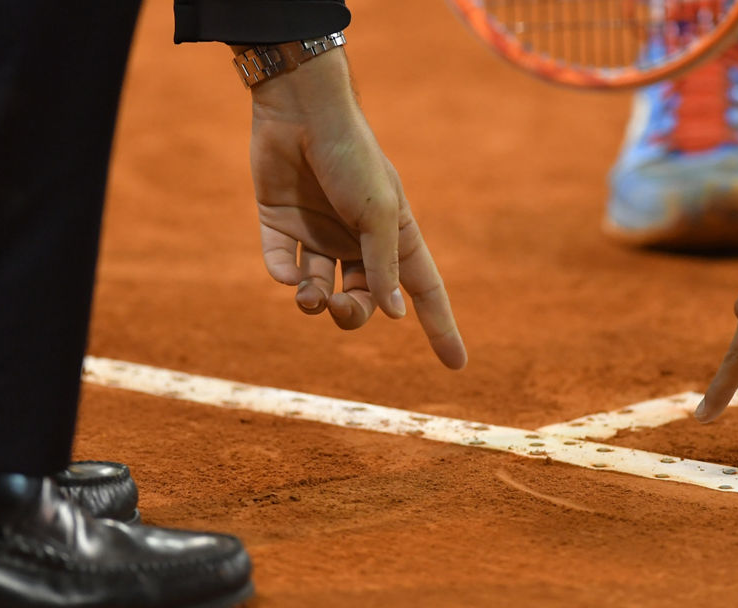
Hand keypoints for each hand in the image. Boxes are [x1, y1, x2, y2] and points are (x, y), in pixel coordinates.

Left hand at [247, 49, 466, 368]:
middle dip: (353, 315)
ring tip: (309, 298)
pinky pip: (282, 265)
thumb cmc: (350, 156)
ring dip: (315, 302)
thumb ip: (383, 265)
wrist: (300, 110)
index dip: (441, 327)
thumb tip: (394, 316)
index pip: (424, 290)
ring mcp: (318, 233)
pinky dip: (285, 275)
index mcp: (394, 235)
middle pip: (363, 300)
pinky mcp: (280, 224)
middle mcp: (357, 240)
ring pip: (319, 290)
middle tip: (340, 309)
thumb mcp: (376, 212)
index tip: (457, 365)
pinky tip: (288, 273)